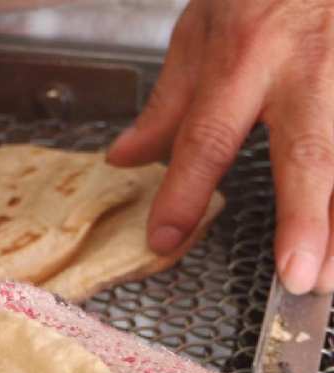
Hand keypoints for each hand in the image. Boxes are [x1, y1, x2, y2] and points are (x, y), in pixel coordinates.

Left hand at [108, 0, 333, 294]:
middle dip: (305, 218)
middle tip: (298, 276)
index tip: (165, 239)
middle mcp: (308, 66)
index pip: (208, 136)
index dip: (185, 192)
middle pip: (309, 150)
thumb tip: (125, 157)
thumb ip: (169, 103)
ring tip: (331, 277)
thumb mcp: (202, 28)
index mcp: (246, 54)